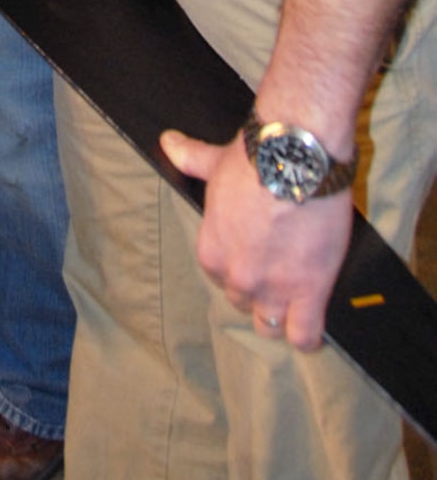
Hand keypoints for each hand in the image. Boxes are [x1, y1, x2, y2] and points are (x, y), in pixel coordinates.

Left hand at [158, 127, 353, 349]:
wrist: (296, 158)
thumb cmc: (254, 160)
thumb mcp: (215, 161)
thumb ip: (190, 159)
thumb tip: (168, 143)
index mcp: (212, 251)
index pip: (218, 277)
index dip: (236, 267)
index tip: (251, 255)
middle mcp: (238, 277)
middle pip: (243, 301)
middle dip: (258, 289)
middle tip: (276, 268)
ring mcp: (273, 289)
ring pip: (269, 325)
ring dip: (280, 314)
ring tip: (294, 299)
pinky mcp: (309, 293)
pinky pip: (304, 336)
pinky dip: (308, 335)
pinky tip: (311, 324)